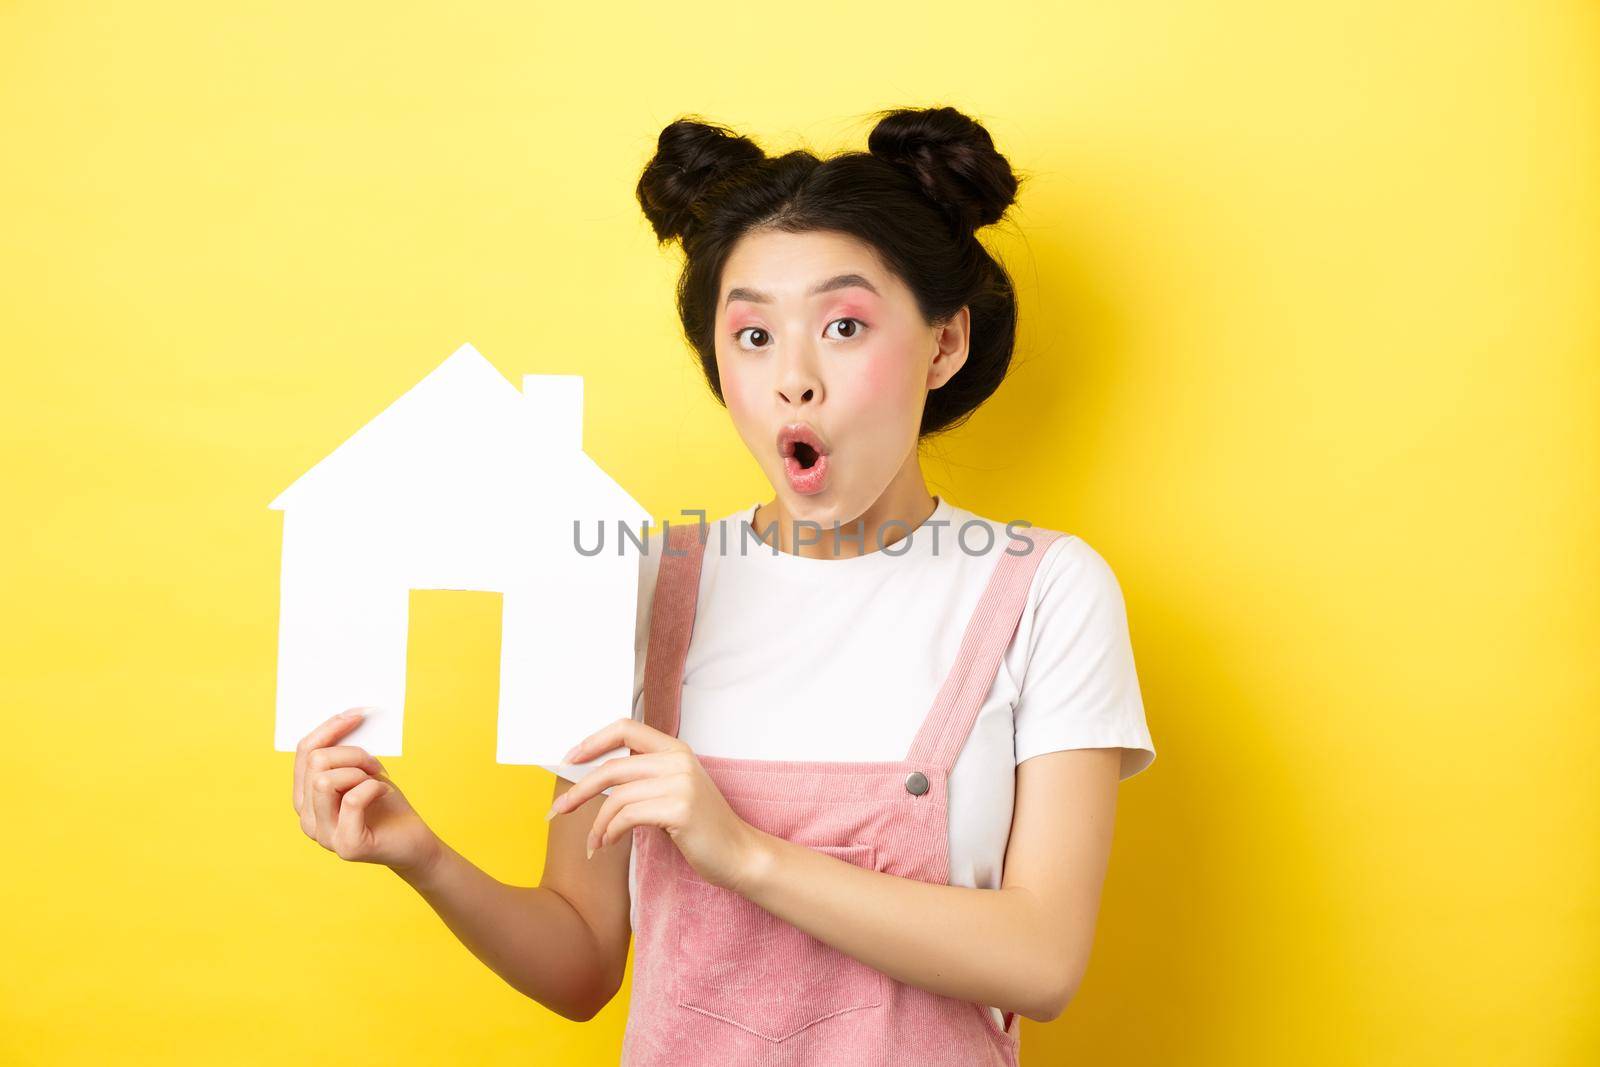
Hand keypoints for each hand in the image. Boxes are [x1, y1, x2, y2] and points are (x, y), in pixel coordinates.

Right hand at [293, 709, 440, 879]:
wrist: (412, 840)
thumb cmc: (385, 803)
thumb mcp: (361, 771)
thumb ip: (344, 753)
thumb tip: (345, 717)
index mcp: (305, 798)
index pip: (303, 752)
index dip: (330, 727)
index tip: (358, 713)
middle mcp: (307, 819)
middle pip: (315, 762)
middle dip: (352, 753)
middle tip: (375, 764)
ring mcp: (324, 836)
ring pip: (325, 779)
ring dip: (359, 771)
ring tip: (377, 780)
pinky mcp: (346, 846)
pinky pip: (352, 799)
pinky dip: (373, 787)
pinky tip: (383, 792)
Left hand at [547, 718, 768, 891]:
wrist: (740, 854)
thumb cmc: (702, 827)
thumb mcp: (675, 791)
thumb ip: (645, 777)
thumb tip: (595, 779)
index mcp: (676, 749)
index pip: (626, 728)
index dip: (593, 741)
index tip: (568, 760)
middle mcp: (678, 760)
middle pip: (613, 767)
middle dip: (579, 790)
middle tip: (558, 810)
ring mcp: (681, 783)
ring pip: (617, 796)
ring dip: (597, 823)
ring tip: (593, 842)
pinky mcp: (679, 809)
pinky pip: (627, 817)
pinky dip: (609, 832)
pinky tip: (606, 844)